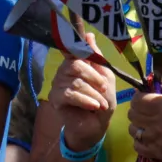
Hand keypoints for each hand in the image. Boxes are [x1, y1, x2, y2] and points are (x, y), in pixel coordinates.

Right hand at [49, 33, 115, 152]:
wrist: (96, 125)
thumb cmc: (101, 100)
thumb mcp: (105, 77)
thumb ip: (97, 58)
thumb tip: (89, 35)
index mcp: (75, 63)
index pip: (73, 49)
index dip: (77, 43)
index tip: (83, 35)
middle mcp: (63, 71)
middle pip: (75, 65)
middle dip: (93, 77)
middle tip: (104, 88)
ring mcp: (57, 85)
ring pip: (75, 82)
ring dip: (93, 94)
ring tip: (101, 104)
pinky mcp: (55, 98)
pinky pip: (70, 94)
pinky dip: (85, 100)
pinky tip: (94, 106)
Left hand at [126, 75, 161, 160]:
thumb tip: (146, 80)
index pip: (136, 101)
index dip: (139, 98)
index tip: (145, 98)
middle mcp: (159, 125)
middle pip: (132, 115)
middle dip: (138, 110)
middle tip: (147, 110)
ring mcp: (158, 141)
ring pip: (133, 130)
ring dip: (138, 125)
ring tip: (149, 123)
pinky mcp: (160, 153)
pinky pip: (138, 146)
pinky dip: (141, 140)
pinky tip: (150, 135)